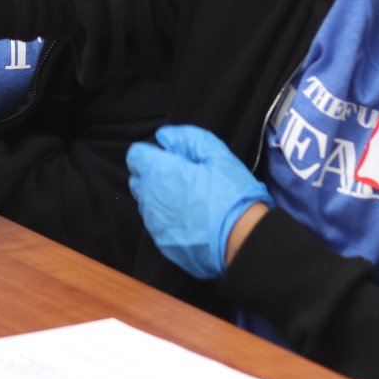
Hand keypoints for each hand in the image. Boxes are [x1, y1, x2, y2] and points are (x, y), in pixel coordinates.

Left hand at [126, 124, 270, 279]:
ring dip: (160, 197)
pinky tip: (190, 218)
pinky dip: (167, 218)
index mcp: (160, 172)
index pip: (135, 155)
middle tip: (182, 177)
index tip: (171, 158)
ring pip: (146, 203)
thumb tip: (165, 136)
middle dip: (152, 174)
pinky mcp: (162, 242)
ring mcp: (154, 223)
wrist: (243, 238)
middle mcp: (150, 197)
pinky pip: (156, 224)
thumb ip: (187, 139)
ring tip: (189, 199)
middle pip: (138, 180)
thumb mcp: (217, 155)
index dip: (152, 153)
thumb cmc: (231, 193)